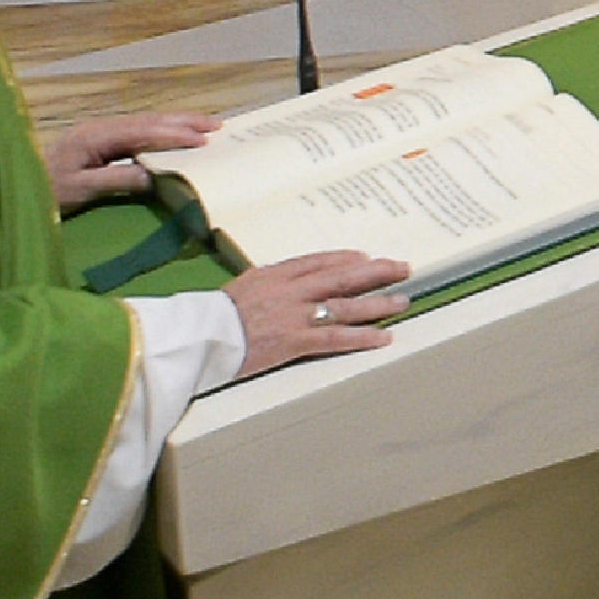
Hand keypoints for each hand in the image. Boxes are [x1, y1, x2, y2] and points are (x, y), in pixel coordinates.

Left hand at [45, 111, 207, 210]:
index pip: (143, 132)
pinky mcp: (98, 142)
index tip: (203, 140)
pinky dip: (161, 132)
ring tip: (205, 126)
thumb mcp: (80, 190)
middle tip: (217, 126)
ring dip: (176, 124)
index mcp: (95, 136)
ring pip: (145, 123)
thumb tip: (155, 175)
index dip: (174, 135)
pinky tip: (174, 135)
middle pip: (148, 121)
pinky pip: (137, 132)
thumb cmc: (45, 191)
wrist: (14, 188)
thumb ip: (117, 180)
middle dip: (183, 122)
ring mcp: (99, 133)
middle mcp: (99, 128)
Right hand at [227, 251, 411, 377]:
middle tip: (402, 268)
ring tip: (402, 301)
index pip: (318, 261)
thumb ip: (267, 283)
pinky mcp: (295, 342)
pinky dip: (362, 336)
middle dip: (375, 272)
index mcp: (274, 274)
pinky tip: (383, 337)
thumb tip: (284, 281)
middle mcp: (290, 290)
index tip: (366, 257)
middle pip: (341, 276)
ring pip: (346, 306)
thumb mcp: (240, 288)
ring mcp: (294, 315)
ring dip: (378, 303)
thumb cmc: (211, 317)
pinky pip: (335, 338)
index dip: (345, 259)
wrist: (197, 337)